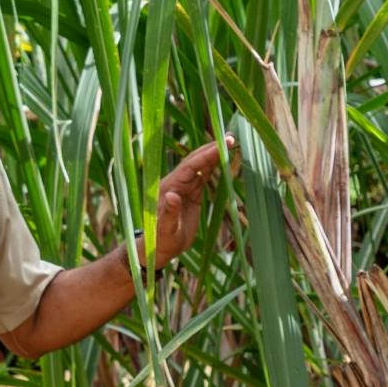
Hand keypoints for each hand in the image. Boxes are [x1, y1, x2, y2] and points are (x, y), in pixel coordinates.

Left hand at [145, 136, 233, 267]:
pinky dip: (213, 167)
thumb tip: (172, 195)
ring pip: (200, 167)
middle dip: (211, 149)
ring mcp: (183, 188)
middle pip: (195, 161)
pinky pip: (202, 177)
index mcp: (168, 188)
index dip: (205, 155)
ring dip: (213, 155)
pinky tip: (223, 159)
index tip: (221, 145)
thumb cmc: (159, 242)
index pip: (189, 166)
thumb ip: (169, 213)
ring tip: (229, 142)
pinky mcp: (190, 195)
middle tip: (230, 137)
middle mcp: (175, 184)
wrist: (158, 250)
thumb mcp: (164, 230)